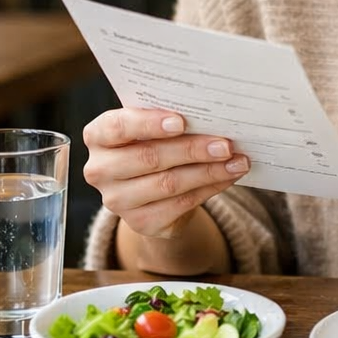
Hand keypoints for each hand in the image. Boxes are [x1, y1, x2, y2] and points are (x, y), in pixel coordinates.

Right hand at [82, 108, 249, 239]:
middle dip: (192, 149)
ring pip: (168, 183)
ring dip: (209, 171)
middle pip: (149, 157)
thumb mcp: (154, 127)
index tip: (181, 122)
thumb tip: (212, 115)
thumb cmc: (155, 142)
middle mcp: (100, 169)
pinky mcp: (140, 222)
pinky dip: (210, 188)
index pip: (118, 127)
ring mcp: (117, 200)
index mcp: (99, 136)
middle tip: (225, 144)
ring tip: (238, 161)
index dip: (148, 124)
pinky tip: (229, 176)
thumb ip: (170, 119)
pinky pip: (181, 204)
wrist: (153, 189)